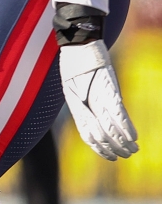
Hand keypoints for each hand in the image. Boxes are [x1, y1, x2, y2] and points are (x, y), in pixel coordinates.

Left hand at [59, 41, 136, 159]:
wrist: (78, 46)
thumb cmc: (74, 66)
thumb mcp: (70, 87)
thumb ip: (80, 104)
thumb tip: (91, 120)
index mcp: (76, 106)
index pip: (87, 134)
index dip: (98, 147)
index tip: (109, 156)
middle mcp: (87, 105)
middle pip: (100, 134)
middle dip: (113, 148)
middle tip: (124, 156)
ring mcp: (98, 99)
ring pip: (110, 127)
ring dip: (122, 142)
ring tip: (131, 151)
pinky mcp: (109, 90)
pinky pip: (118, 113)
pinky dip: (126, 127)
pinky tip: (133, 137)